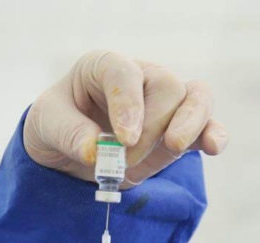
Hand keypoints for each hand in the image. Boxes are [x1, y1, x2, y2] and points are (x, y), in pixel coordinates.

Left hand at [23, 50, 227, 187]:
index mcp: (104, 66)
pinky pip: (207, 125)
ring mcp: (165, 103)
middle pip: (166, 87)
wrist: (66, 153)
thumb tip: (97, 152)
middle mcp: (141, 77)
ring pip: (196, 97)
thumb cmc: (55, 127)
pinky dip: (213, 135)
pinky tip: (212, 146)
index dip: (128, 104)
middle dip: (150, 128)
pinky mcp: (180, 130)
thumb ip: (68, 134)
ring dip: (190, 123)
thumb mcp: (46, 125)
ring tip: (175, 146)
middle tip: (125, 160)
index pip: (124, 73)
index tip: (124, 139)